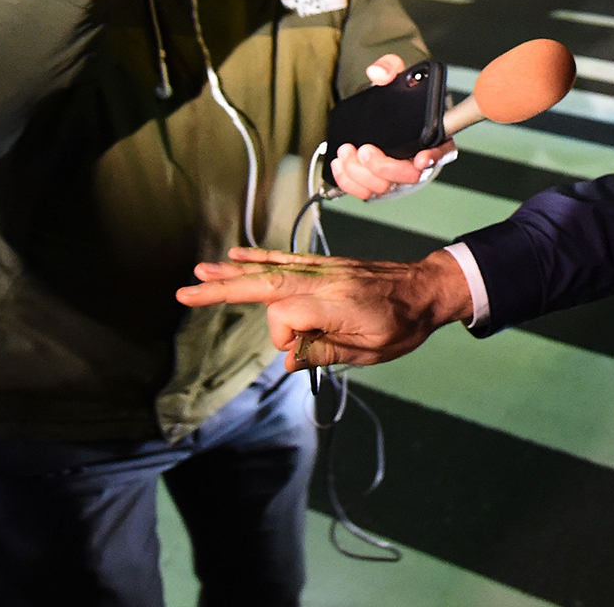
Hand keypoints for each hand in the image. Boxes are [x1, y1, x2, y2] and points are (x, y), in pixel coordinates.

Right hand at [176, 247, 473, 368]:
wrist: (428, 290)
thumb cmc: (403, 325)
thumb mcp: (371, 351)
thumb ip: (326, 351)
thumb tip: (288, 357)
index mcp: (337, 305)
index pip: (287, 316)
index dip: (282, 338)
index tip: (297, 351)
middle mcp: (325, 282)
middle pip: (266, 282)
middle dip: (224, 288)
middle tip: (185, 292)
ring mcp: (323, 270)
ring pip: (271, 267)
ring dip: (233, 271)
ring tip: (199, 273)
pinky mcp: (325, 265)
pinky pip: (286, 258)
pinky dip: (260, 256)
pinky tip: (237, 255)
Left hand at [329, 54, 458, 199]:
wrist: (383, 111)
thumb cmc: (398, 97)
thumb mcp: (397, 75)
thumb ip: (390, 67)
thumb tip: (378, 73)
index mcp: (435, 135)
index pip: (444, 151)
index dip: (434, 158)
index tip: (420, 158)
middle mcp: (420, 160)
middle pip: (410, 176)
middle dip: (384, 167)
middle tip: (364, 150)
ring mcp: (399, 175)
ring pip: (386, 187)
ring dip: (361, 174)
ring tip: (346, 152)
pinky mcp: (379, 181)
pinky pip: (367, 192)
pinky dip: (350, 183)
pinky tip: (340, 166)